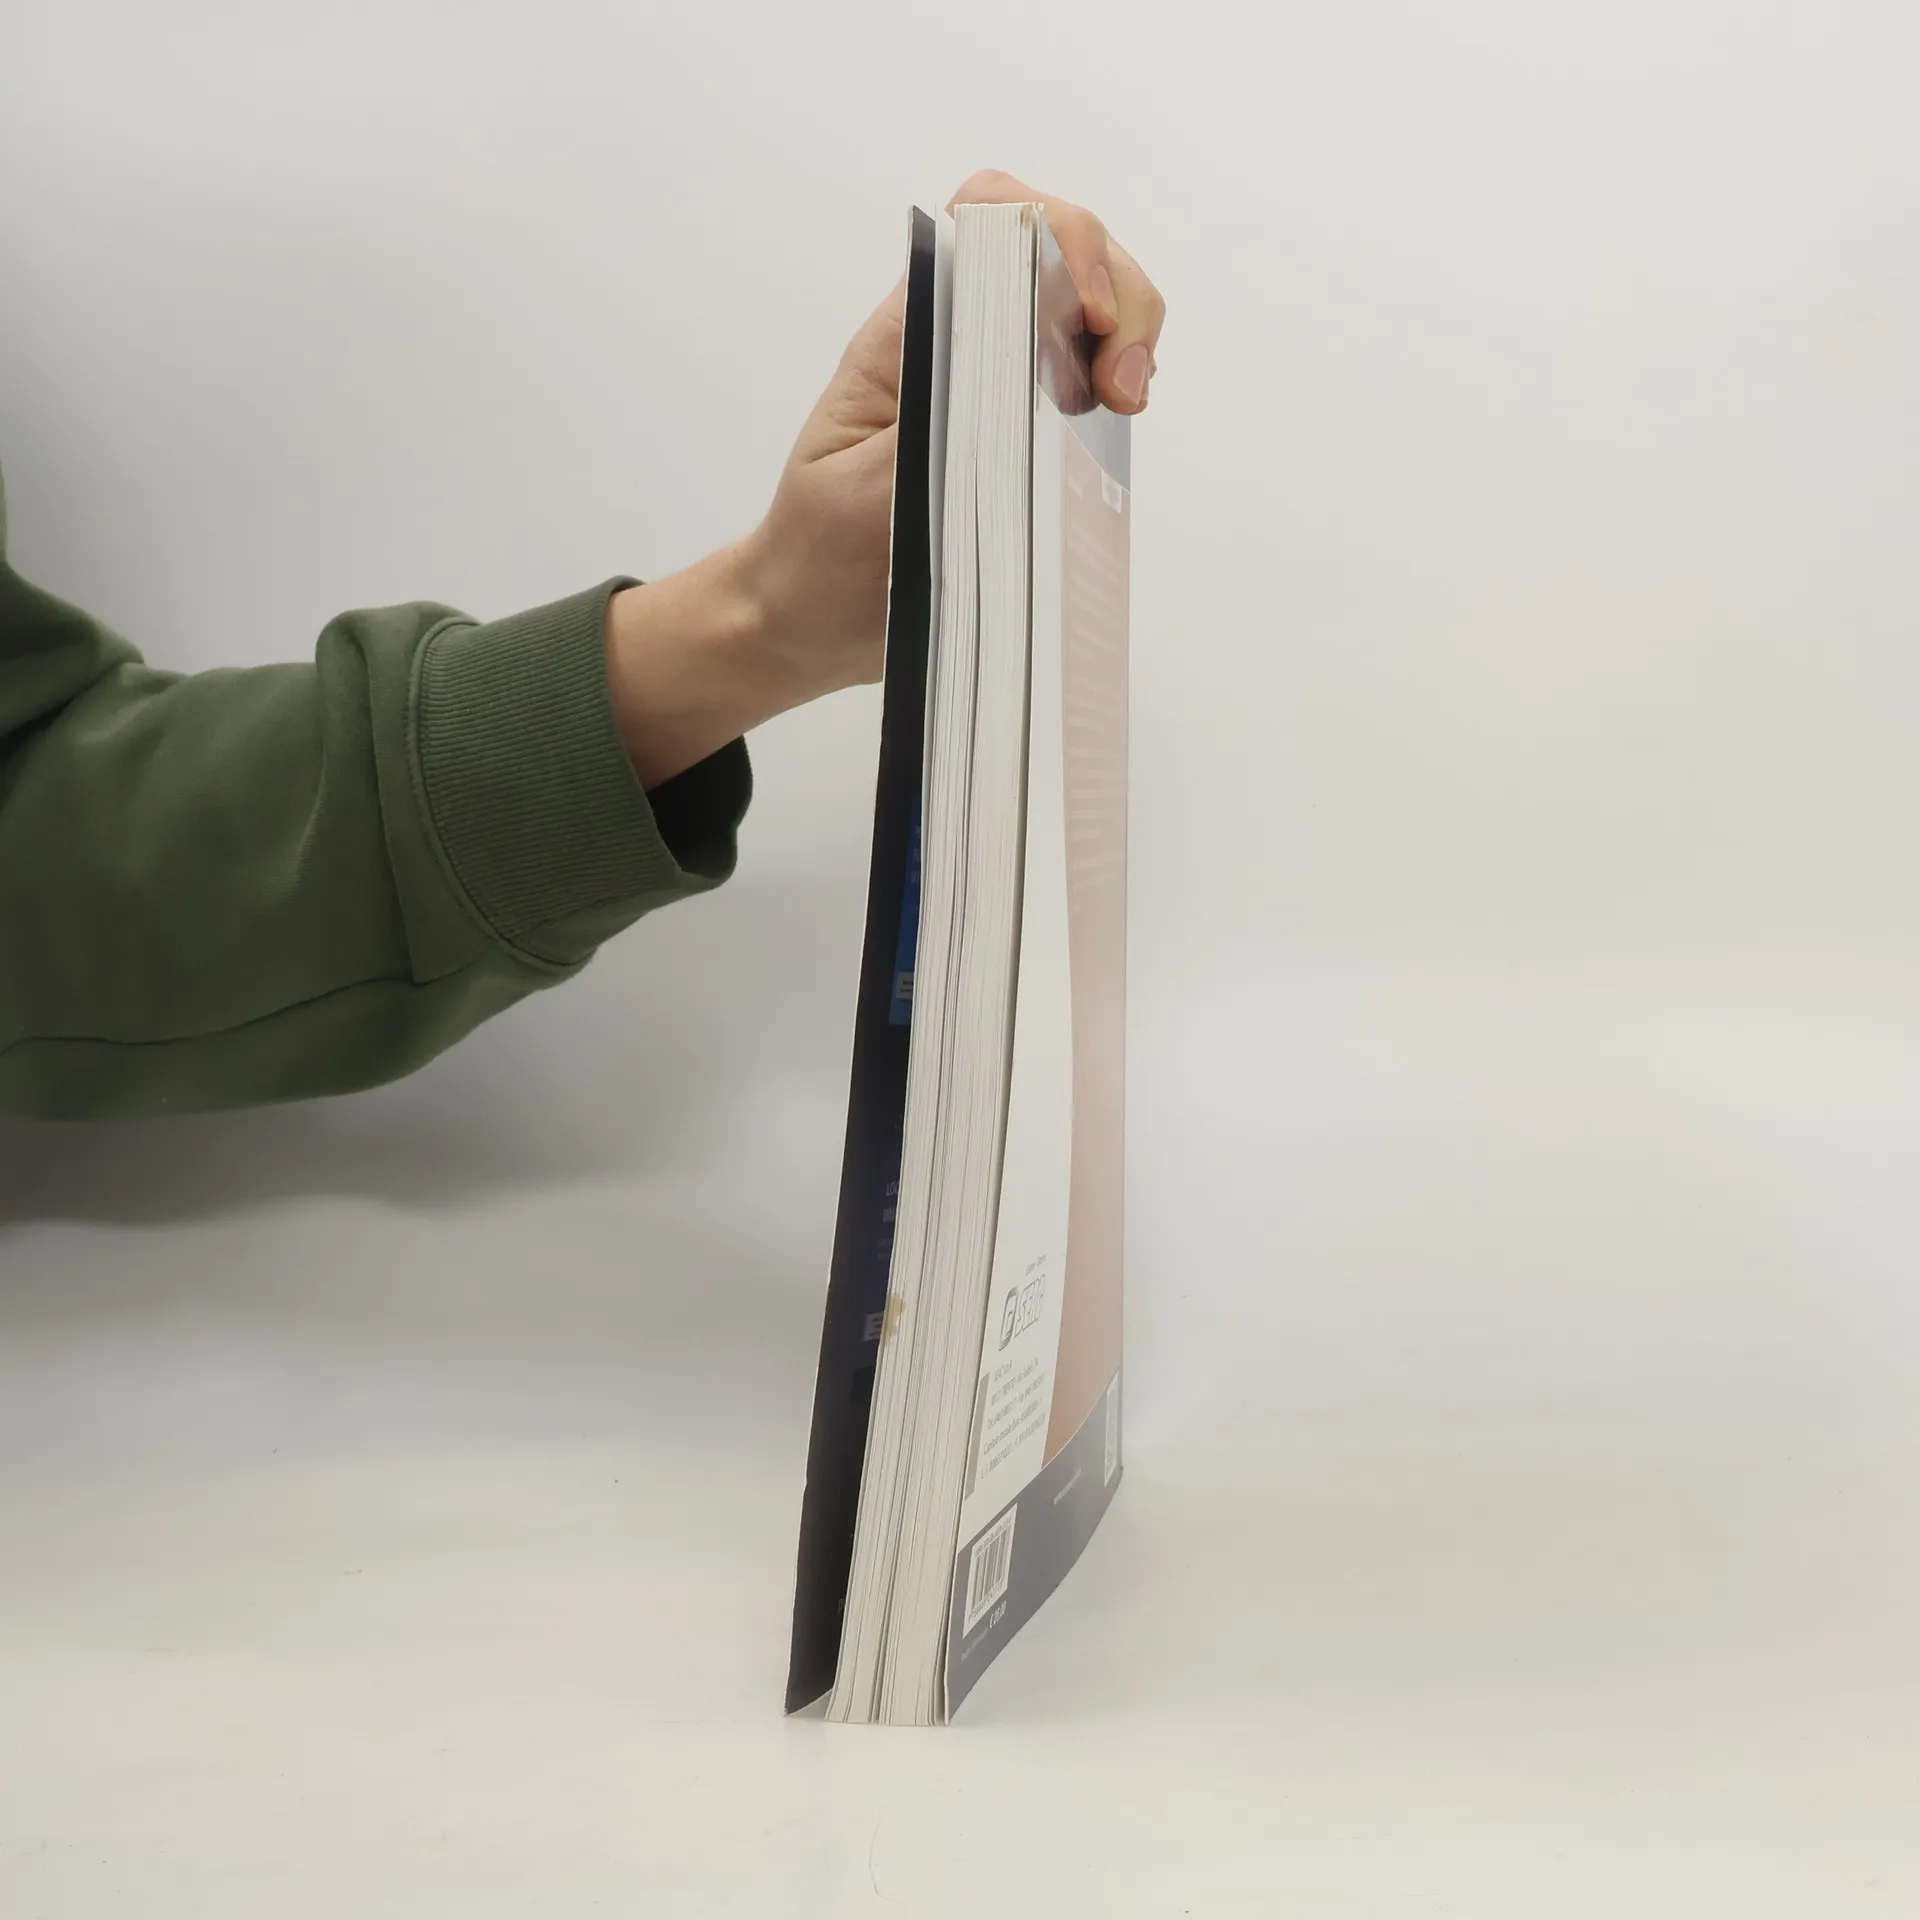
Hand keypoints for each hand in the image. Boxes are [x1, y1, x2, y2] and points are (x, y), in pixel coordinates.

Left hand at [606, 172, 1164, 788]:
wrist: (810, 623)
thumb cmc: (821, 557)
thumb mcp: (869, 490)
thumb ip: (942, 425)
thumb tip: (1024, 370)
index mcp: (911, 334)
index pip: (994, 220)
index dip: (1063, 242)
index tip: (1089, 320)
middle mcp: (962, 344)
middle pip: (1068, 256)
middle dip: (1120, 301)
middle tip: (1122, 393)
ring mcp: (1002, 387)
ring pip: (1093, 318)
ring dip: (1130, 346)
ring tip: (1123, 408)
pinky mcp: (1028, 439)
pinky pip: (1089, 389)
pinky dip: (1119, 394)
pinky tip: (1114, 432)